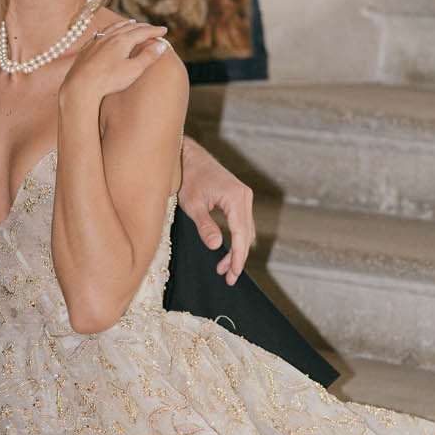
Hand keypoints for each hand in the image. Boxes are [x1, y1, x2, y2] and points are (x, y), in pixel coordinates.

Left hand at [61, 19, 168, 104]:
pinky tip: (108, 33)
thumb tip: (162, 45)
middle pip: (129, 27)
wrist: (80, 85)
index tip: (164, 30)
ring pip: (114, 28)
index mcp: (122, 40)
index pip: (143, 32)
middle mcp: (109, 37)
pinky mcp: (87, 48)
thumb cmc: (108, 80)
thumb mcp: (133, 70)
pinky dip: (111, 30)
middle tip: (152, 28)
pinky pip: (102, 33)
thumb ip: (148, 56)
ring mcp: (97, 41)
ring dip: (126, 24)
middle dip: (143, 27)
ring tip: (132, 23)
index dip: (155, 31)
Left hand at [178, 135, 253, 284]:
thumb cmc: (187, 178)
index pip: (241, 235)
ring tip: (223, 269)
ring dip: (237, 249)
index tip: (232, 274)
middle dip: (238, 257)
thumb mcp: (193, 205)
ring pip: (246, 230)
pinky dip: (237, 238)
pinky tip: (226, 251)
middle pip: (247, 235)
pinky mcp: (239, 197)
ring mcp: (244, 196)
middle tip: (229, 278)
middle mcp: (245, 196)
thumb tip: (216, 246)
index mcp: (236, 198)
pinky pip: (242, 223)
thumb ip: (205, 226)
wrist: (187, 156)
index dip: (237, 257)